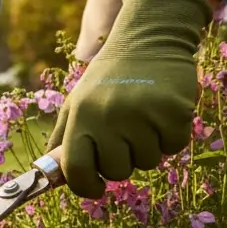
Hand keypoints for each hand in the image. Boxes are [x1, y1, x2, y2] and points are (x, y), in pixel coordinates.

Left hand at [48, 0, 212, 197]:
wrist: (148, 39)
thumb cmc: (108, 79)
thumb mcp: (76, 103)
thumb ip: (64, 139)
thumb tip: (52, 178)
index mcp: (80, 116)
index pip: (76, 169)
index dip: (86, 187)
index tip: (96, 188)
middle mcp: (107, 116)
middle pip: (117, 171)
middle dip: (123, 160)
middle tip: (125, 134)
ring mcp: (141, 114)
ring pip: (148, 162)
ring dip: (149, 147)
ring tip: (144, 118)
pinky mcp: (173, 111)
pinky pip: (174, 147)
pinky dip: (172, 136)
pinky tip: (163, 113)